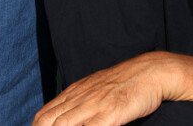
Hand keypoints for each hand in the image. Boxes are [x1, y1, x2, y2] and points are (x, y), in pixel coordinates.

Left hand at [33, 54, 164, 125]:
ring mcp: (93, 106)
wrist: (147, 72)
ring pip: (63, 124)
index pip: (45, 113)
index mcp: (74, 92)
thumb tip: (64, 116)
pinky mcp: (109, 114)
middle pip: (49, 120)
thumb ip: (79, 101)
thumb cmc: (122, 83)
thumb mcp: (94, 89)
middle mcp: (79, 98)